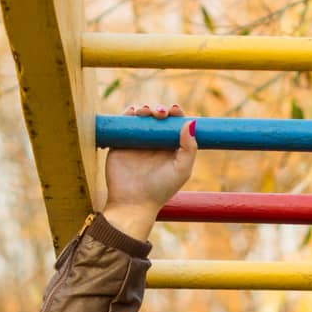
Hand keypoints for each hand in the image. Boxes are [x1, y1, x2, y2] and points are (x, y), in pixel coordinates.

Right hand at [103, 102, 197, 238]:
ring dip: (145, 109)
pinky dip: (128, 114)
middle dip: (160, 110)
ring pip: (141, 117)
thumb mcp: (181, 171)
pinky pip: (124, 123)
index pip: (175, 125)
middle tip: (161, 114)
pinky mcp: (120, 142)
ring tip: (146, 112)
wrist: (133, 202)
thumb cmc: (160, 190)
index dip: (176, 114)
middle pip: (158, 117)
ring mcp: (137, 142)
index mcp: (170, 148)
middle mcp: (154, 143)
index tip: (176, 110)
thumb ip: (189, 148)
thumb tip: (191, 122)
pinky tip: (133, 112)